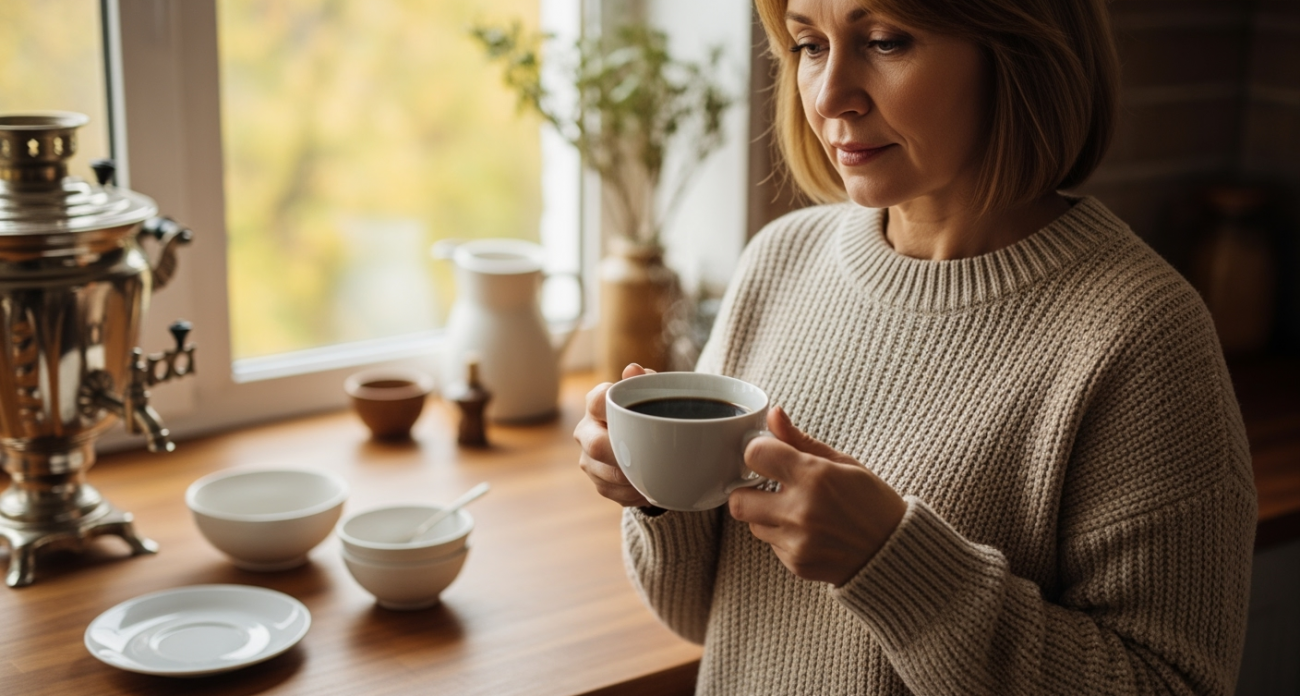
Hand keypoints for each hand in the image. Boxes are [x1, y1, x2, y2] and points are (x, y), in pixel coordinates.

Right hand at [574, 364, 654, 506]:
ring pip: (605, 474)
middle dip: (622, 452)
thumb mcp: (651, 394)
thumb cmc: (647, 413)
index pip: (597, 401)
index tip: (632, 411)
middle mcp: (586, 431)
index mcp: (596, 405)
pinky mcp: (599, 483)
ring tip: (656, 472)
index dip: (611, 405)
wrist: (646, 444)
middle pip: (596, 445)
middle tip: (648, 454)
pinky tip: (648, 485)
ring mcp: (589, 460)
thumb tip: (633, 369)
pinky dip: (635, 492)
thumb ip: (644, 381)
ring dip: (633, 476)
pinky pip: (614, 492)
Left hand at [728, 407, 906, 586]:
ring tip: (795, 510)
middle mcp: (801, 511)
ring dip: (765, 514)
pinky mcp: (796, 564)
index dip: (758, 451)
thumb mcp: (843, 463)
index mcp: (814, 477)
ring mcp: (797, 541)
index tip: (768, 455)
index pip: (754, 454)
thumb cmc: (872, 501)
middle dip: (748, 490)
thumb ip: (800, 440)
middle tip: (768, 487)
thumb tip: (774, 414)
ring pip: (752, 524)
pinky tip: (808, 531)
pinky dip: (782, 536)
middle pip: (738, 499)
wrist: (895, 552)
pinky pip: (771, 545)